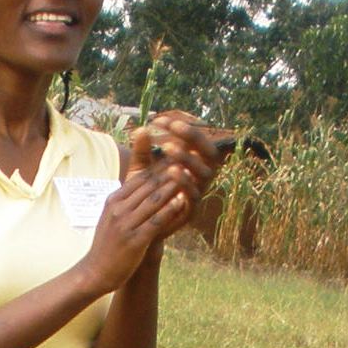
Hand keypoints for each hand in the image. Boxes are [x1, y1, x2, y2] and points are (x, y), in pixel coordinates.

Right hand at [78, 162, 187, 295]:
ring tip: (190, 176)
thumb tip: (142, 186)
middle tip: (188, 161)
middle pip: (148, 186)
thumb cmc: (107, 244)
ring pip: (153, 200)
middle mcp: (118, 209)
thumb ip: (125, 202)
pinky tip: (183, 201)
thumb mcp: (111, 217)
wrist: (96, 271)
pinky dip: (171, 209)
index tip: (176, 158)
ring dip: (173, 186)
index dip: (159, 167)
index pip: (139, 178)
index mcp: (113, 201)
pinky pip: (156, 220)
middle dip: (169, 172)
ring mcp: (125, 224)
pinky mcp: (135, 240)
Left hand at [127, 112, 221, 239]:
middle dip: (194, 137)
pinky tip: (172, 170)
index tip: (160, 120)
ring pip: (204, 171)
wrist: (138, 226)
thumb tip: (140, 128)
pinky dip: (185, 180)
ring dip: (188, 157)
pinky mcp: (192, 209)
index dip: (182, 128)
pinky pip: (195, 193)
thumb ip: (141, 151)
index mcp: (190, 163)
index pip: (194, 140)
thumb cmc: (141, 195)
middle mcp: (199, 176)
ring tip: (168, 147)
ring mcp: (198, 192)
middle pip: (209, 151)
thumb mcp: (140, 170)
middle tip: (174, 127)